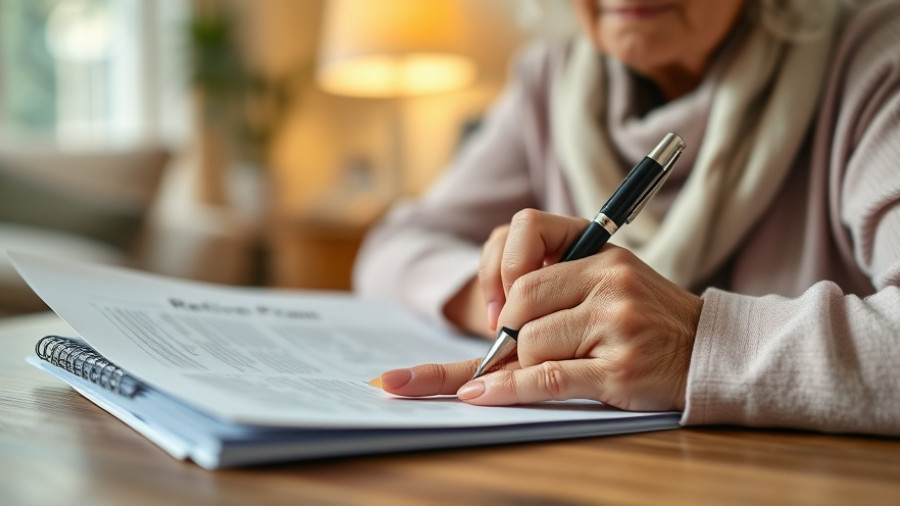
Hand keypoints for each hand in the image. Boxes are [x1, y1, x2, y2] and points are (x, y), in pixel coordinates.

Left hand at [382, 209, 702, 410]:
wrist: (710, 353)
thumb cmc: (648, 318)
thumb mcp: (609, 278)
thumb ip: (557, 283)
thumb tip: (491, 316)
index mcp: (602, 251)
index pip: (526, 236)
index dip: (499, 271)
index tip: (500, 303)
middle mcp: (611, 280)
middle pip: (522, 302)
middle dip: (511, 331)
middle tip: (522, 347)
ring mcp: (617, 324)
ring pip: (532, 345)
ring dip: (529, 364)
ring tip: (564, 365)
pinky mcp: (619, 370)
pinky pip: (548, 378)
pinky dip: (508, 389)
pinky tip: (480, 394)